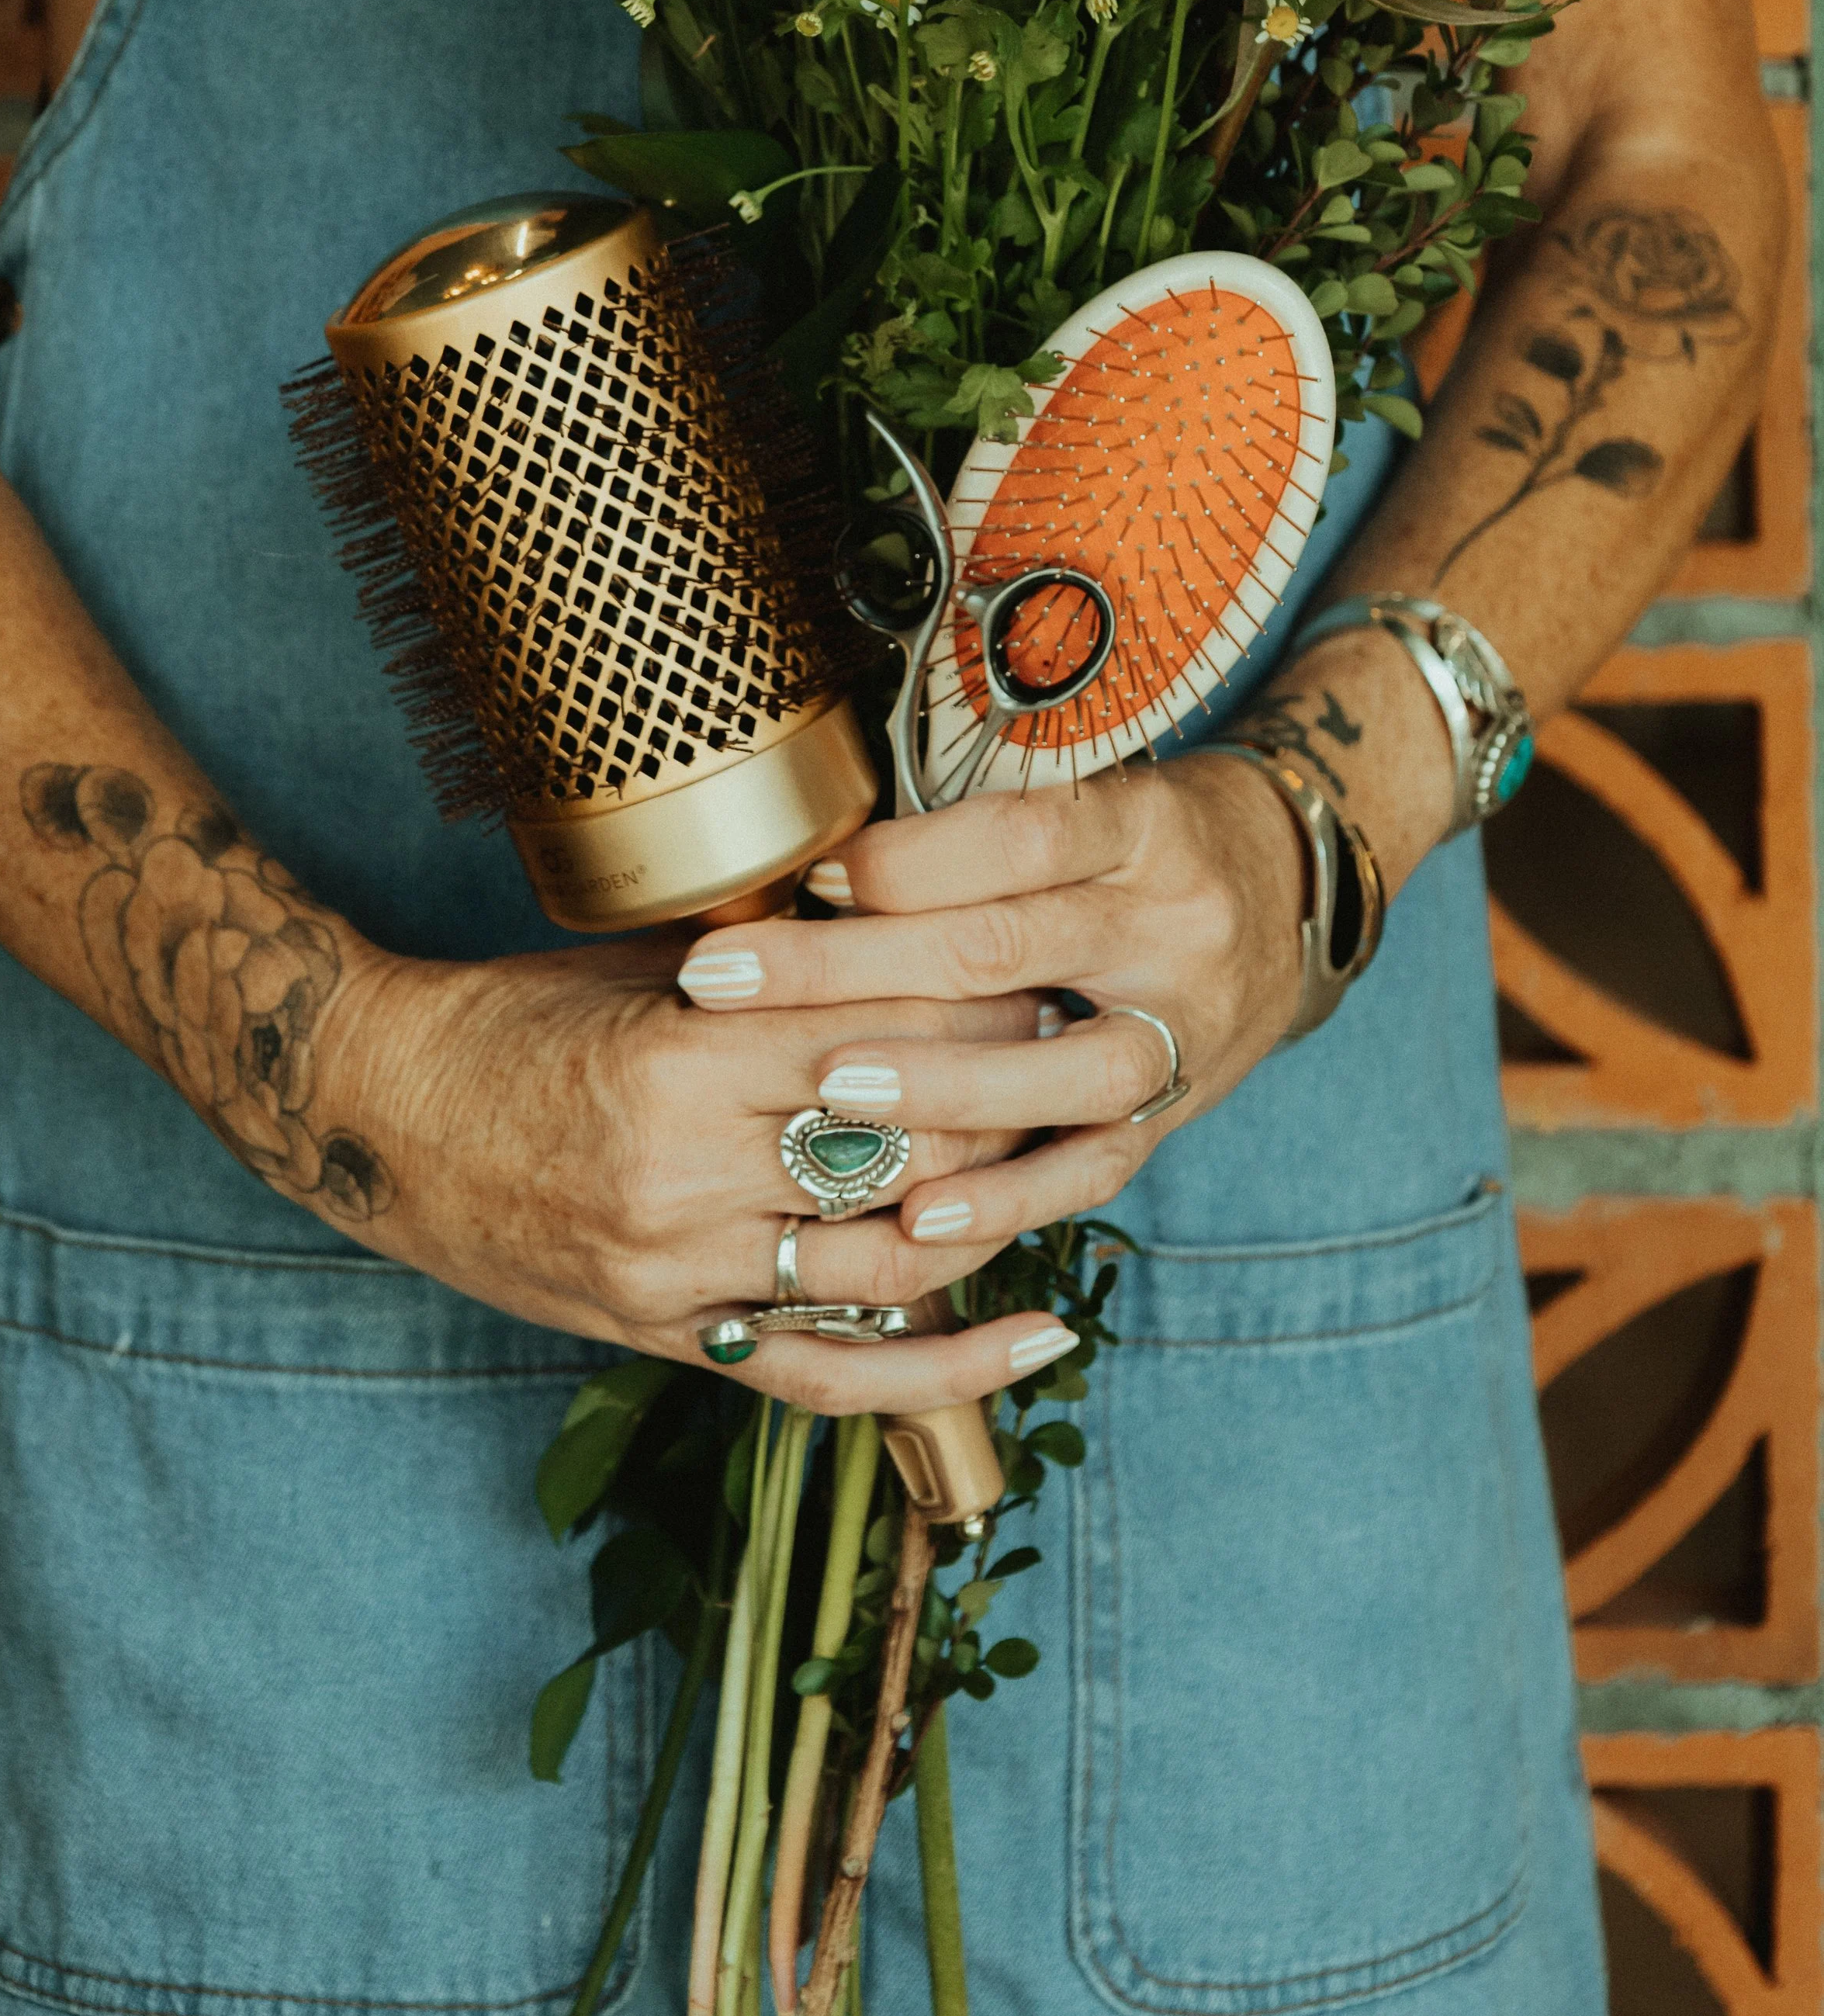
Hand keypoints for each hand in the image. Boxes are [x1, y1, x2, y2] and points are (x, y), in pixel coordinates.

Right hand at [316, 929, 1080, 1412]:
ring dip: (993, 1211)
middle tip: (1083, 1055)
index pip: (884, 1037)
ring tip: (1068, 1161)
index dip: (983, 1009)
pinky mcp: (668, 1333)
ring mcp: (679, 1269)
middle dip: (1010, 1101)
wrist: (375, 1111)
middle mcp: (687, 1173)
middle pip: (906, 1150)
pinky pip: (829, 1374)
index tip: (1048, 973)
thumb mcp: (640, 965)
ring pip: (889, 1259)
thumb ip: (768, 963)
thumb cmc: (510, 1017)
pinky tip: (1042, 1340)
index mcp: (683, 1054)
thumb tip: (907, 922)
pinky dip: (946, 1370)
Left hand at [674, 755, 1305, 1253]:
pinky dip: (1007, 1201)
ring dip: (932, 1088)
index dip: (904, 862)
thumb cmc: (1142, 838)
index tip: (807, 878)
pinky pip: (1093, 1170)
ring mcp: (1186, 1032)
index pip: (1018, 838)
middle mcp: (1176, 926)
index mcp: (1145, 826)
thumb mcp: (1086, 796)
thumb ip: (972, 836)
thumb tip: (814, 879)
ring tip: (823, 1090)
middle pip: (1006, 950)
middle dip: (852, 968)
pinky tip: (920, 1219)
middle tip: (726, 979)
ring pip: (1059, 1074)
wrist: (1288, 891)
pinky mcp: (1178, 1115)